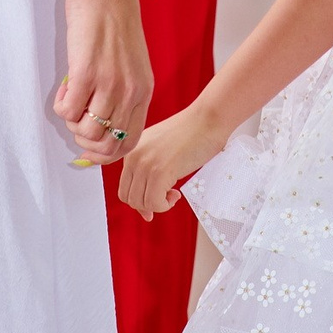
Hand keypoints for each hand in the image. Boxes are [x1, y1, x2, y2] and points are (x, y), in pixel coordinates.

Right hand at [55, 0, 152, 165]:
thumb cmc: (113, 19)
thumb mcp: (129, 62)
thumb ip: (122, 90)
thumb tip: (100, 118)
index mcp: (144, 90)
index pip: (130, 143)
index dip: (106, 152)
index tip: (89, 141)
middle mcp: (131, 92)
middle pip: (108, 146)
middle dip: (85, 141)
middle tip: (75, 117)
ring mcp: (110, 83)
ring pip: (87, 133)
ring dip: (71, 121)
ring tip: (71, 95)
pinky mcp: (86, 72)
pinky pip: (68, 111)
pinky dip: (61, 104)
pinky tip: (66, 83)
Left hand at [118, 98, 231, 219]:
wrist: (208, 118)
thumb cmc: (191, 134)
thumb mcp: (160, 150)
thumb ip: (148, 174)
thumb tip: (145, 213)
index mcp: (131, 150)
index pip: (124, 187)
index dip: (140, 200)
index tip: (156, 201)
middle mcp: (133, 157)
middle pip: (128, 198)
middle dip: (148, 204)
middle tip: (167, 196)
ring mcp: (145, 164)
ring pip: (140, 203)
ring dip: (158, 205)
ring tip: (173, 192)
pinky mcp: (159, 172)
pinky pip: (155, 203)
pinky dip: (165, 205)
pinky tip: (177, 193)